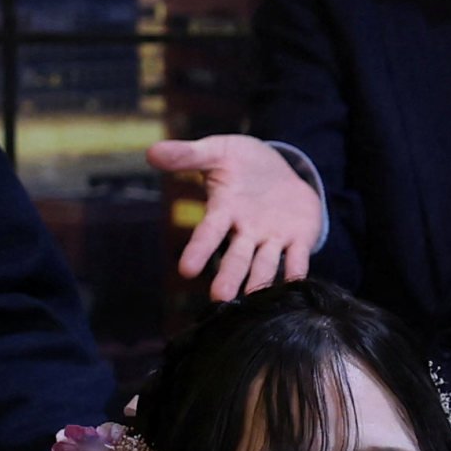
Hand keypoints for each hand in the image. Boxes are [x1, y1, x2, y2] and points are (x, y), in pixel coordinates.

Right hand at [148, 137, 322, 300]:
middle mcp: (246, 232)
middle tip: (220, 298)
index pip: (208, 233)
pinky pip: (299, 259)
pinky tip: (297, 286)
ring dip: (259, 282)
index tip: (186, 270)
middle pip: (236, 258)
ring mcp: (272, 237)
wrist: (278, 167)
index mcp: (224, 211)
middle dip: (229, 277)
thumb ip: (187, 155)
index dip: (199, 250)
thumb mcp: (214, 152)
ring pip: (265, 264)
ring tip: (253, 299)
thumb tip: (151, 152)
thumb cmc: (239, 162)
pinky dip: (297, 272)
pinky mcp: (298, 238)